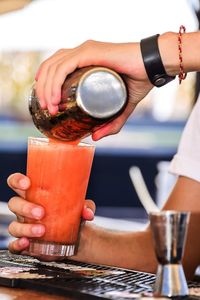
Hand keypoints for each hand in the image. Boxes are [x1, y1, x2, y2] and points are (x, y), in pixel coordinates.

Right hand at [7, 173, 95, 255]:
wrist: (76, 239)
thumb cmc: (72, 216)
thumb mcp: (79, 208)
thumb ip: (85, 207)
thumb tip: (87, 212)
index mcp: (34, 195)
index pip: (16, 183)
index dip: (17, 181)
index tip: (27, 183)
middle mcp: (25, 209)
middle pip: (14, 203)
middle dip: (25, 207)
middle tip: (41, 212)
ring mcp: (23, 226)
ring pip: (14, 226)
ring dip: (25, 228)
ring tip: (41, 230)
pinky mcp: (25, 244)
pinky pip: (14, 245)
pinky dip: (18, 245)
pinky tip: (26, 243)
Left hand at [35, 40, 152, 139]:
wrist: (154, 67)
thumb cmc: (139, 81)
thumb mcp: (122, 107)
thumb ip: (111, 123)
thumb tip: (95, 137)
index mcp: (85, 59)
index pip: (56, 68)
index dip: (46, 84)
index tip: (46, 104)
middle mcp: (82, 52)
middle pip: (51, 67)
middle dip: (42, 89)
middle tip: (46, 109)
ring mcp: (85, 51)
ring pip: (54, 66)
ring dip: (46, 88)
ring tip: (49, 107)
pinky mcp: (90, 52)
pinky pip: (64, 66)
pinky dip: (54, 82)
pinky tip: (54, 97)